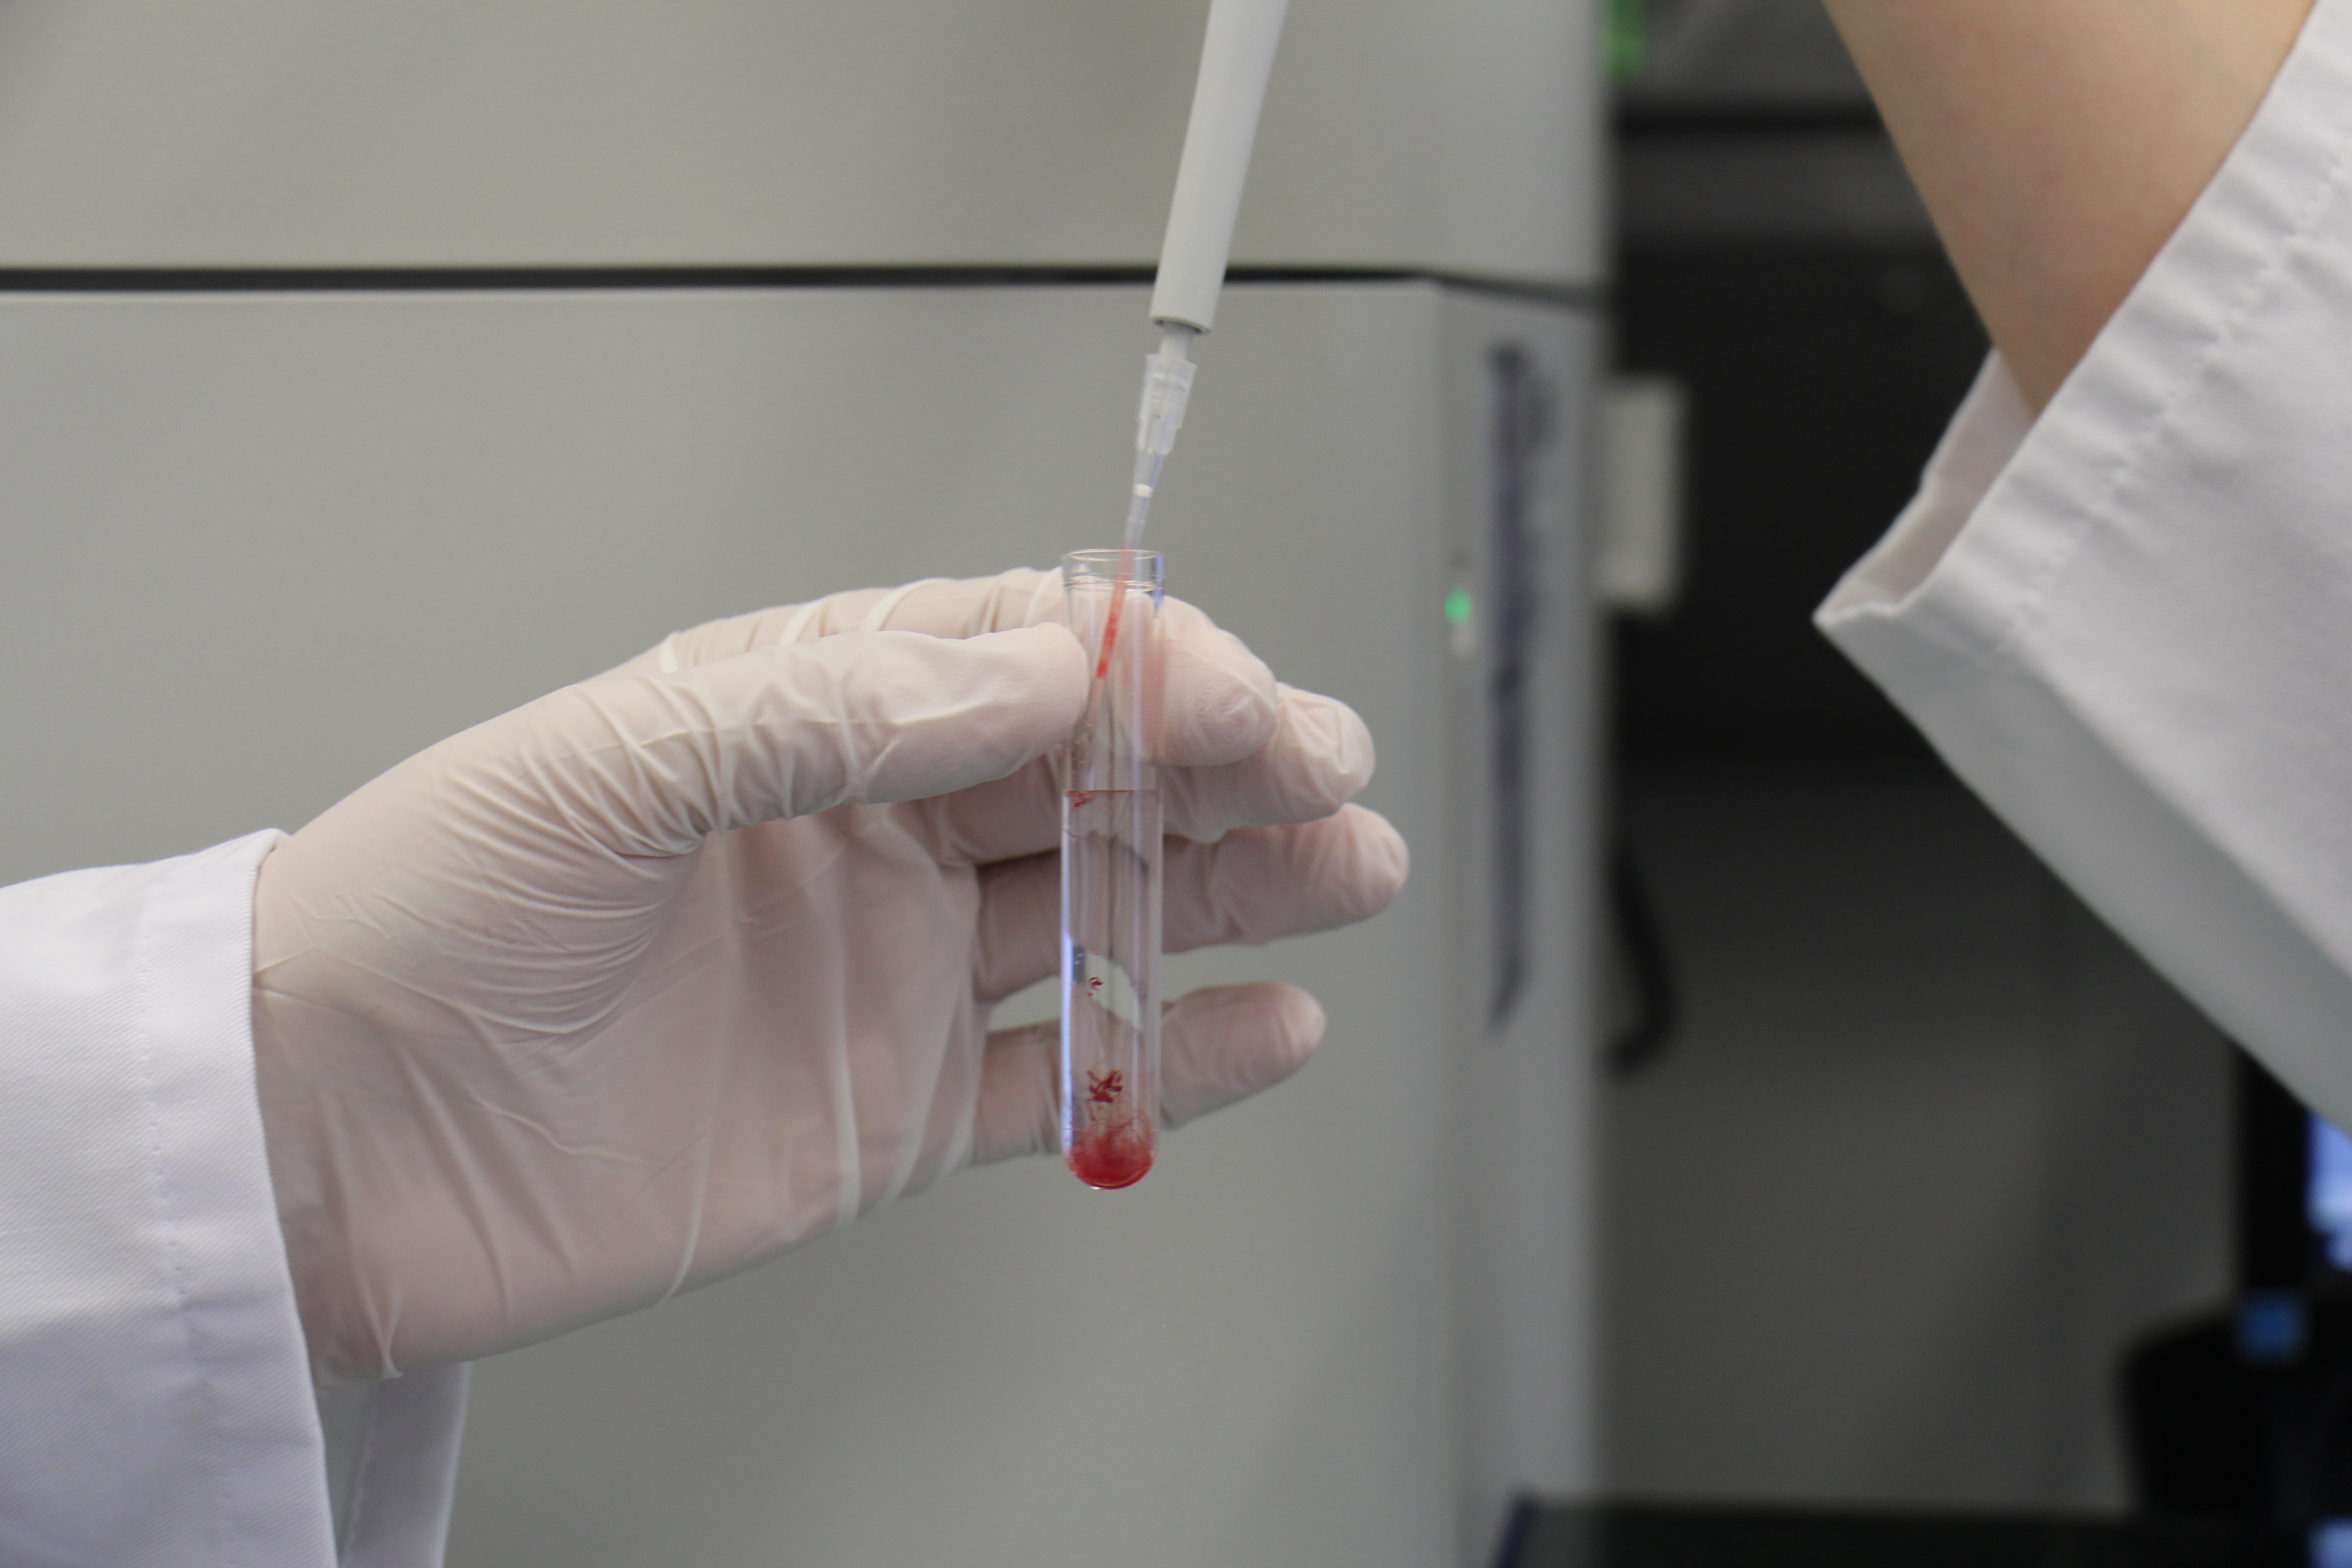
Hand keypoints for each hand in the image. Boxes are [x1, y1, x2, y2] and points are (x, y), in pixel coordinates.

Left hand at [250, 569, 1406, 1385]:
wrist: (327, 1142)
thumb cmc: (419, 919)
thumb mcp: (608, 764)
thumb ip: (831, 710)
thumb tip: (1030, 668)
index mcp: (794, 719)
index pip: (1007, 655)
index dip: (1130, 661)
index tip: (1219, 686)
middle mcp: (860, 838)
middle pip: (1087, 777)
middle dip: (1221, 761)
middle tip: (1324, 767)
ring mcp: (887, 977)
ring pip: (1106, 913)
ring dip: (1236, 887)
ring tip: (1350, 870)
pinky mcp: (891, 1112)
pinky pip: (1065, 1075)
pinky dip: (1174, 1055)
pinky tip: (1268, 1022)